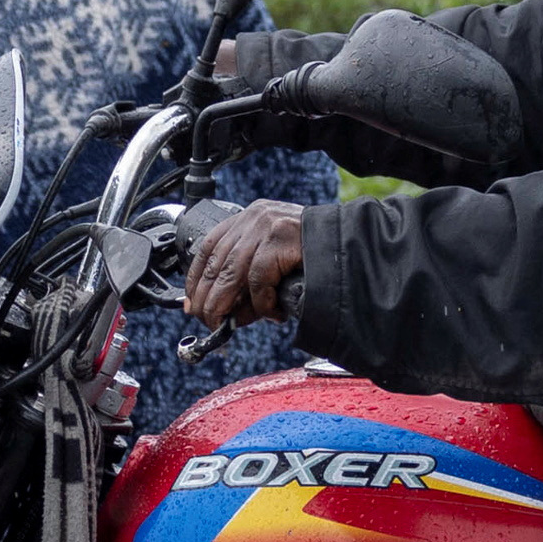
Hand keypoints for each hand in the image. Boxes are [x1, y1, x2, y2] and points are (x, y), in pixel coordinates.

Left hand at [185, 201, 307, 329]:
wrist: (350, 242)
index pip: (208, 247)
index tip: (192, 303)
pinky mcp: (279, 240)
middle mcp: (253, 218)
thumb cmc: (315, 254)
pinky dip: (260, 302)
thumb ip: (249, 276)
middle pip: (215, 264)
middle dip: (207, 299)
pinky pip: (258, 279)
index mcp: (249, 217)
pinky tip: (271, 313)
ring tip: (229, 324)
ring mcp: (266, 227)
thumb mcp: (274, 257)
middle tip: (209, 322)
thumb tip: (226, 312)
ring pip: (230, 274)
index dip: (195, 279)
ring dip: (225, 305)